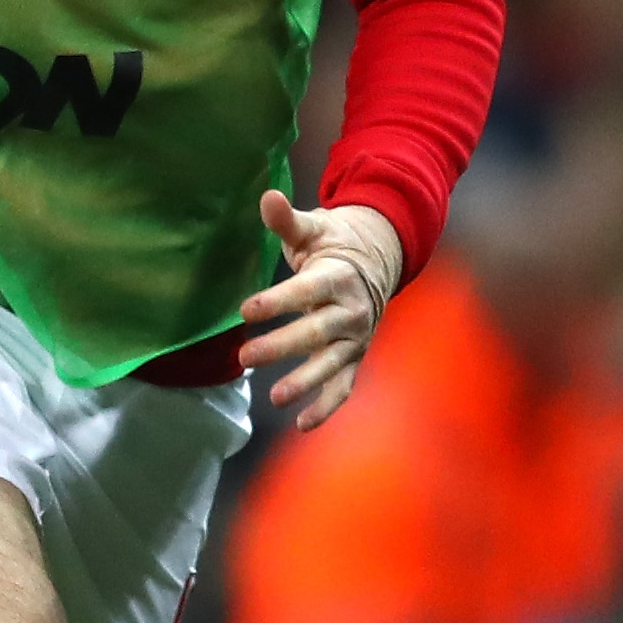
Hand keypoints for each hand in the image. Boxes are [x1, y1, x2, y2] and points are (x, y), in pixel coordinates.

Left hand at [236, 190, 404, 430]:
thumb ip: (287, 220)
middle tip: (244, 356)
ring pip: (330, 364)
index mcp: (338, 276)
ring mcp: (355, 338)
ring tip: (274, 398)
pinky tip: (302, 425)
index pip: (305, 291)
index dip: (277, 301)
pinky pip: (343, 386)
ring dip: (304, 382)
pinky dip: (327, 407)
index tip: (246, 310)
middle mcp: (351, 310)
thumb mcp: (313, 229)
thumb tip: (267, 197)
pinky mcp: (354, 357)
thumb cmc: (334, 246)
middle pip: (315, 332)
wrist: (378, 262)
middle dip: (281, 346)